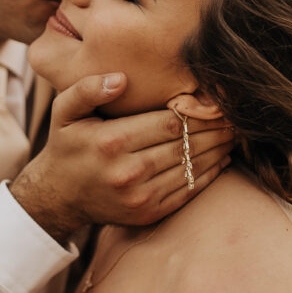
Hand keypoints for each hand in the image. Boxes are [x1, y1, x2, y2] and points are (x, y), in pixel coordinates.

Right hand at [10, 73, 233, 242]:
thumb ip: (87, 90)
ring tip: (232, 135)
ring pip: (190, 168)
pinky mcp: (147, 213)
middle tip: (234, 117)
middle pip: (184, 145)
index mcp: (111, 142)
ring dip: (216, 151)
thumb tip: (122, 79)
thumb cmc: (66, 146)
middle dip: (213, 130)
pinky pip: (186, 192)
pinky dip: (208, 175)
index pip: (169, 123)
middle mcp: (127, 172)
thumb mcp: (64, 112)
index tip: (217, 102)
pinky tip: (220, 159)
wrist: (57, 196)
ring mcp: (139, 197)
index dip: (197, 112)